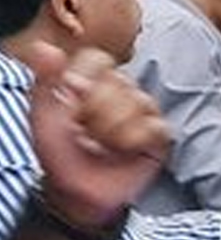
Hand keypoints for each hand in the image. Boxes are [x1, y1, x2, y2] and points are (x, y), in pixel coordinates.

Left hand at [21, 43, 171, 229]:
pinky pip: (154, 126)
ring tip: (101, 145)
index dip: (86, 78)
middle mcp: (120, 91)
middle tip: (84, 131)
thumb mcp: (43, 115)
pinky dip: (133, 141)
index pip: (97, 59)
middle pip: (119, 81)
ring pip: (138, 103)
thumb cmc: (60, 154)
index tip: (72, 98)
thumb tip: (44, 47)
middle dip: (96, 113)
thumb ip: (45, 80)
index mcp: (91, 81)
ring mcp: (143, 111)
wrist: (78, 192)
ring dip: (111, 131)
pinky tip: (122, 151)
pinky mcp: (160, 134)